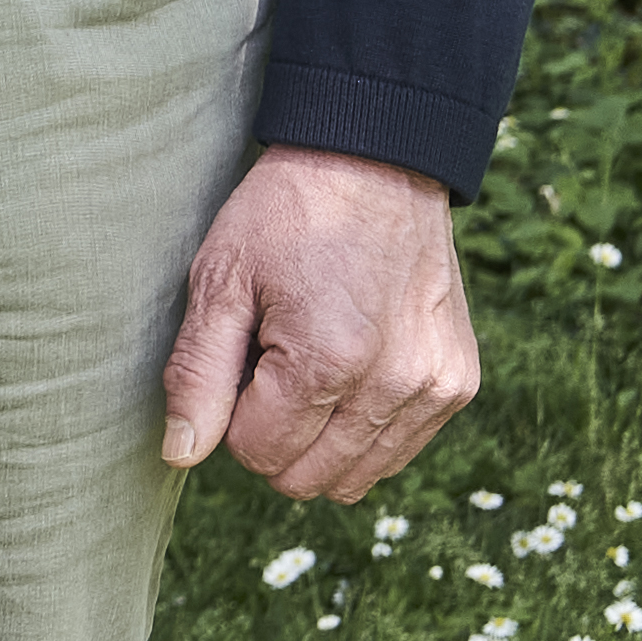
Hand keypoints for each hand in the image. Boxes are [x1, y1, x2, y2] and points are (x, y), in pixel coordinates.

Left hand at [159, 143, 480, 501]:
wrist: (376, 162)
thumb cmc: (286, 216)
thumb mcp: (219, 281)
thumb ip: (196, 376)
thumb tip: (181, 455)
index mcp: (328, 362)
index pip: (258, 454)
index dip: (232, 417)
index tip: (239, 360)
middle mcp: (395, 386)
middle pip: (308, 478)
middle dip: (272, 437)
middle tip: (268, 365)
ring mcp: (436, 388)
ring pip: (356, 477)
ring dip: (318, 441)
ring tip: (308, 366)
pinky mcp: (460, 383)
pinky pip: (399, 451)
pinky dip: (363, 430)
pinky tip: (349, 372)